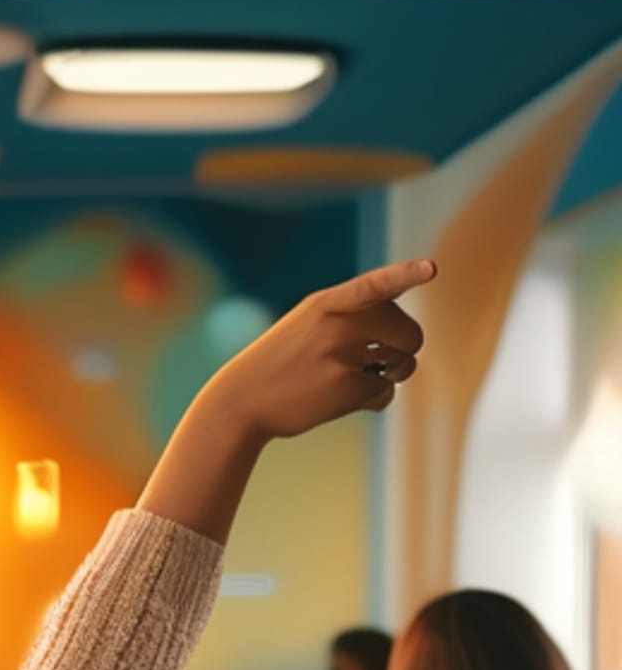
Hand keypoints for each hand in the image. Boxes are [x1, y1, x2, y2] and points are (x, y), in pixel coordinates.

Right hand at [189, 258, 435, 441]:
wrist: (239, 401)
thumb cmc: (281, 362)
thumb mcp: (308, 324)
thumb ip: (352, 318)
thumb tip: (406, 344)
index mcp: (326, 303)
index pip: (373, 285)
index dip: (404, 275)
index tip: (430, 268)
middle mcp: (336, 327)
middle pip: (409, 332)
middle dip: (406, 347)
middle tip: (385, 360)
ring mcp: (341, 359)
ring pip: (404, 363)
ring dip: (394, 373)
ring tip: (361, 375)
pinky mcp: (345, 391)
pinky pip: (386, 393)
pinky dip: (373, 398)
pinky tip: (343, 398)